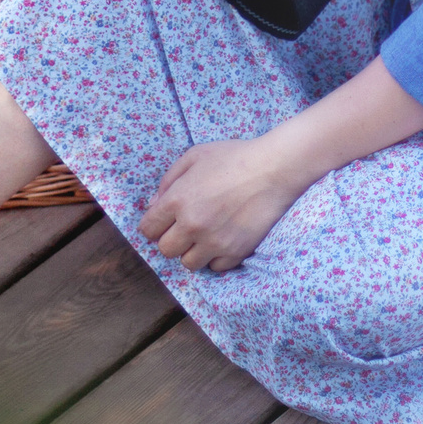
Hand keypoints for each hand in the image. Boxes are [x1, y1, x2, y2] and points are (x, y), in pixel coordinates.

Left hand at [138, 136, 313, 271]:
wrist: (274, 169)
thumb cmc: (234, 157)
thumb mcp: (195, 156)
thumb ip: (169, 180)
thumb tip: (153, 205)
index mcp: (177, 200)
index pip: (148, 229)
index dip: (153, 225)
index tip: (163, 222)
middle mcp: (192, 225)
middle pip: (165, 250)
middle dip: (172, 239)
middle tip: (185, 228)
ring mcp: (214, 242)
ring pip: (188, 263)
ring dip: (192, 251)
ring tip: (205, 236)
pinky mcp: (235, 252)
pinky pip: (215, 267)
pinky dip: (216, 257)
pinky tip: (223, 240)